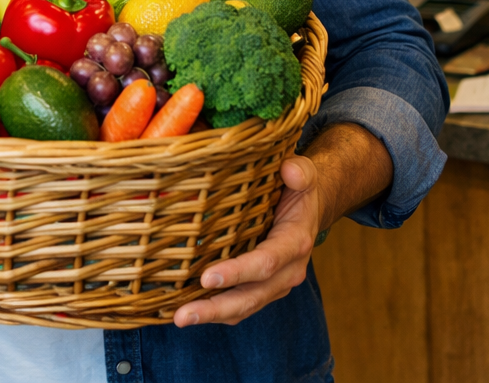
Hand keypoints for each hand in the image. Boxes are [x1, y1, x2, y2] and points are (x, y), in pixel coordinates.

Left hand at [171, 121, 392, 327]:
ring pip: (244, 307)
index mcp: (296, 242)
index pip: (266, 262)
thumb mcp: (305, 174)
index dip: (238, 272)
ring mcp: (276, 284)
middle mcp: (288, 270)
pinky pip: (240, 307)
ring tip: (179, 317)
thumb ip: (300, 172)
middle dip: (217, 308)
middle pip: (252, 297)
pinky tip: (188, 310)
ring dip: (212, 315)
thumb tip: (289, 169)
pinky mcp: (263, 289)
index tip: (207, 277)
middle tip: (183, 314)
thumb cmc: (299, 189)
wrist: (309, 209)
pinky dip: (216, 312)